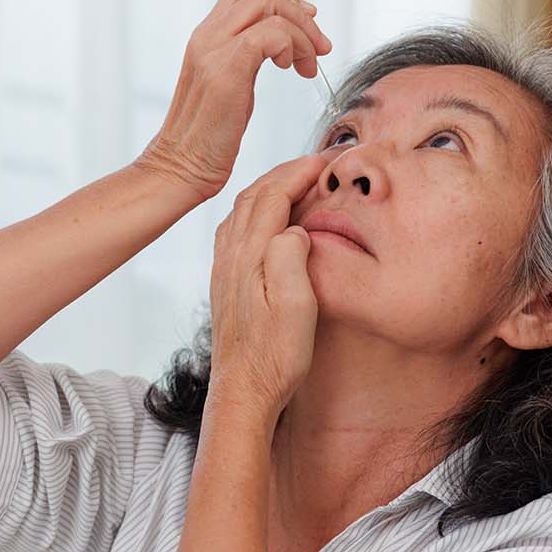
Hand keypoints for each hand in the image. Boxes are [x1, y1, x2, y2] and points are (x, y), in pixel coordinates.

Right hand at [133, 0, 331, 203]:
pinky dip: (292, 46)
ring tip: (306, 64)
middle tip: (317, 47)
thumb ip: (245, 59)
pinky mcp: (227, 69)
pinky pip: (271, 33)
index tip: (305, 30)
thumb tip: (281, 48)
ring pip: (267, 3)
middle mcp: (206, 36)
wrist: (179, 169)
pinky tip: (292, 71)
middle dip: (298, 12)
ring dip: (300, 30)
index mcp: (205, 37)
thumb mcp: (228, 86)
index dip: (283, 0)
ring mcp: (213, 49)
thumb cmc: (206, 140)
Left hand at [206, 152, 329, 418]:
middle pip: (254, 195)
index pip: (272, 195)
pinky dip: (257, 210)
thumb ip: (290, 258)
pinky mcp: (226, 283)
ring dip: (270, 188)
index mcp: (249, 256)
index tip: (327, 160)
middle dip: (285, 172)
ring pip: (242, 210)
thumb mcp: (295, 307)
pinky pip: (237, 230)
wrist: (243, 391)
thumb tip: (293, 227)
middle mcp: (230, 256)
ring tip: (299, 182)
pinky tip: (271, 219)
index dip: (299, 171)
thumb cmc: (275, 355)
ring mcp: (224, 269)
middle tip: (317, 162)